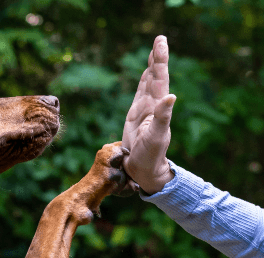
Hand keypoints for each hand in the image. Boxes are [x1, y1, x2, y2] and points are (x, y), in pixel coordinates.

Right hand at [122, 35, 175, 194]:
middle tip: (160, 38)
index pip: (160, 78)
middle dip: (158, 57)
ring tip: (155, 50)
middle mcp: (153, 105)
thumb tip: (171, 96)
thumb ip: (163, 117)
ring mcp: (144, 109)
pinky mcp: (135, 115)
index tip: (161, 42)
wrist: (143, 168)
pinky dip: (143, 81)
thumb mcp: (157, 136)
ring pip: (149, 82)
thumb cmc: (151, 155)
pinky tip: (146, 74)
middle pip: (156, 76)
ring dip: (152, 66)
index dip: (160, 60)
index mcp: (158, 107)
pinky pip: (140, 93)